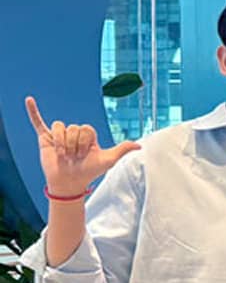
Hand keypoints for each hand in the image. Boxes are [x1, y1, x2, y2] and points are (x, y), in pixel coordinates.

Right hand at [26, 95, 140, 196]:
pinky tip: (29, 100)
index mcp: (87, 136)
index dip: (86, 142)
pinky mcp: (45, 138)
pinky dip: (33, 111)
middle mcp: (73, 133)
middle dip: (74, 145)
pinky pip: (38, 122)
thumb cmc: (89, 172)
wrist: (70, 182)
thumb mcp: (107, 160)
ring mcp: (59, 135)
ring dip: (62, 143)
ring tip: (64, 155)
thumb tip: (139, 146)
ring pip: (60, 127)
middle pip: (74, 128)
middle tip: (74, 157)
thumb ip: (121, 150)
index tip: (86, 154)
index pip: (87, 128)